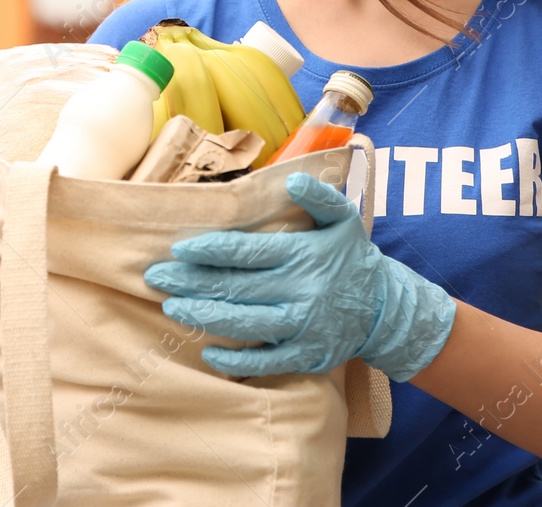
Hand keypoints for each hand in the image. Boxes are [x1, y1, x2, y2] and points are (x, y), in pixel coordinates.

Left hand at [143, 172, 456, 380]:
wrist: (385, 308)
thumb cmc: (352, 258)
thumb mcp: (343, 219)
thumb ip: (319, 196)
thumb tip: (291, 179)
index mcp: (304, 255)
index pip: (249, 253)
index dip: (211, 251)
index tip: (179, 249)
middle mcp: (301, 292)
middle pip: (237, 288)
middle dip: (192, 282)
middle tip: (156, 277)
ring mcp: (303, 328)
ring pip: (244, 324)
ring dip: (204, 316)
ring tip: (171, 307)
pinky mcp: (305, 356)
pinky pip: (265, 362)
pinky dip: (236, 361)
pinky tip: (208, 352)